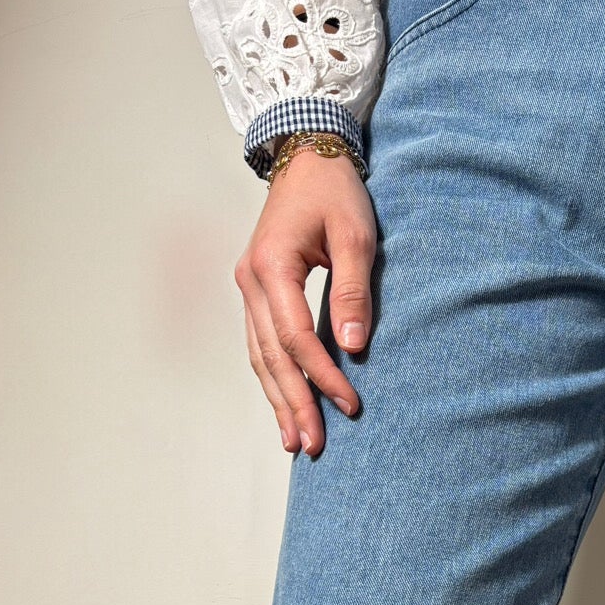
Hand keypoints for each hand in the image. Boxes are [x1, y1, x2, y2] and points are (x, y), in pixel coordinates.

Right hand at [234, 148, 374, 456]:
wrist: (307, 157)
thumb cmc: (335, 192)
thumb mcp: (356, 235)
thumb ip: (353, 290)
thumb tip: (353, 345)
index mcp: (272, 267)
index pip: (295, 337)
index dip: (322, 376)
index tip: (351, 405)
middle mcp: (250, 282)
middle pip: (270, 357)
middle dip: (294, 404)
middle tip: (313, 447)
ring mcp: (249, 288)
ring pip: (260, 356)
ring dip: (278, 400)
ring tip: (296, 441)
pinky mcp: (257, 292)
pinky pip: (261, 344)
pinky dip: (273, 378)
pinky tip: (285, 406)